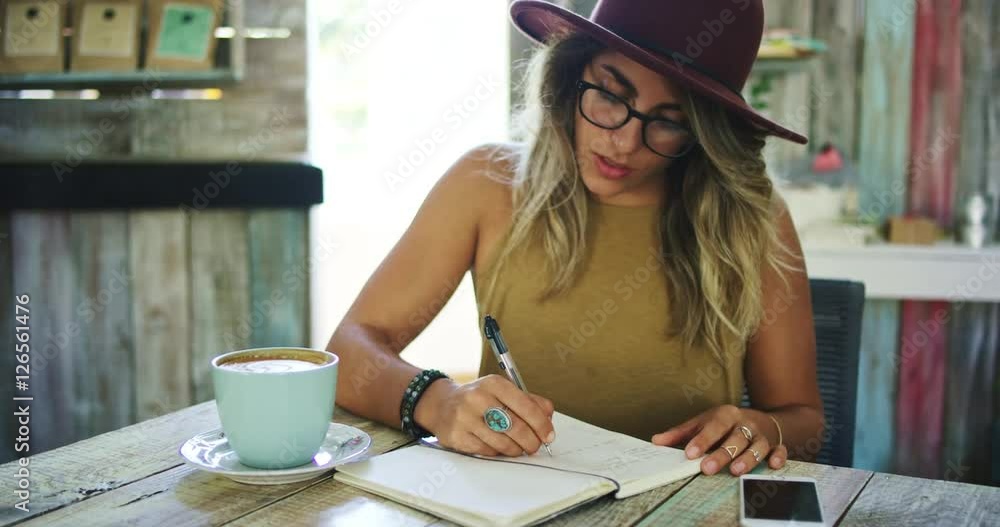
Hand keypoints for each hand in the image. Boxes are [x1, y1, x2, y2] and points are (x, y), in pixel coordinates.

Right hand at [413, 374, 555, 456]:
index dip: (541, 424)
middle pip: (516, 427)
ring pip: (503, 443)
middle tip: (536, 446)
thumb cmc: (480, 398)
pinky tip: (499, 446)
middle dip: (532, 441)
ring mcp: (465, 418)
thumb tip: (548, 417)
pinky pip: (488, 452)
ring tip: (519, 448)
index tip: (549, 435)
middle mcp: (478, 398)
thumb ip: (529, 401)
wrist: (442, 404)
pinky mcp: (457, 437)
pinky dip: (498, 453)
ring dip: (517, 450)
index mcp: (494, 384)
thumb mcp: (502, 391)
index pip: (525, 406)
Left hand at [650, 405, 787, 475]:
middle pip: (733, 439)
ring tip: (735, 471)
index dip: (702, 440)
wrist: (761, 418)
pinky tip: (773, 465)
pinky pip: (780, 450)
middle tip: (707, 468)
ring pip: (756, 446)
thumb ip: (680, 433)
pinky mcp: (775, 444)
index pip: (712, 427)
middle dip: (720, 454)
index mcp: (725, 415)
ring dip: (747, 458)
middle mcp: (744, 424)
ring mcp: (760, 435)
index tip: (690, 453)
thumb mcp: (703, 422)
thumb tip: (656, 441)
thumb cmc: (725, 423)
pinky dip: (779, 457)